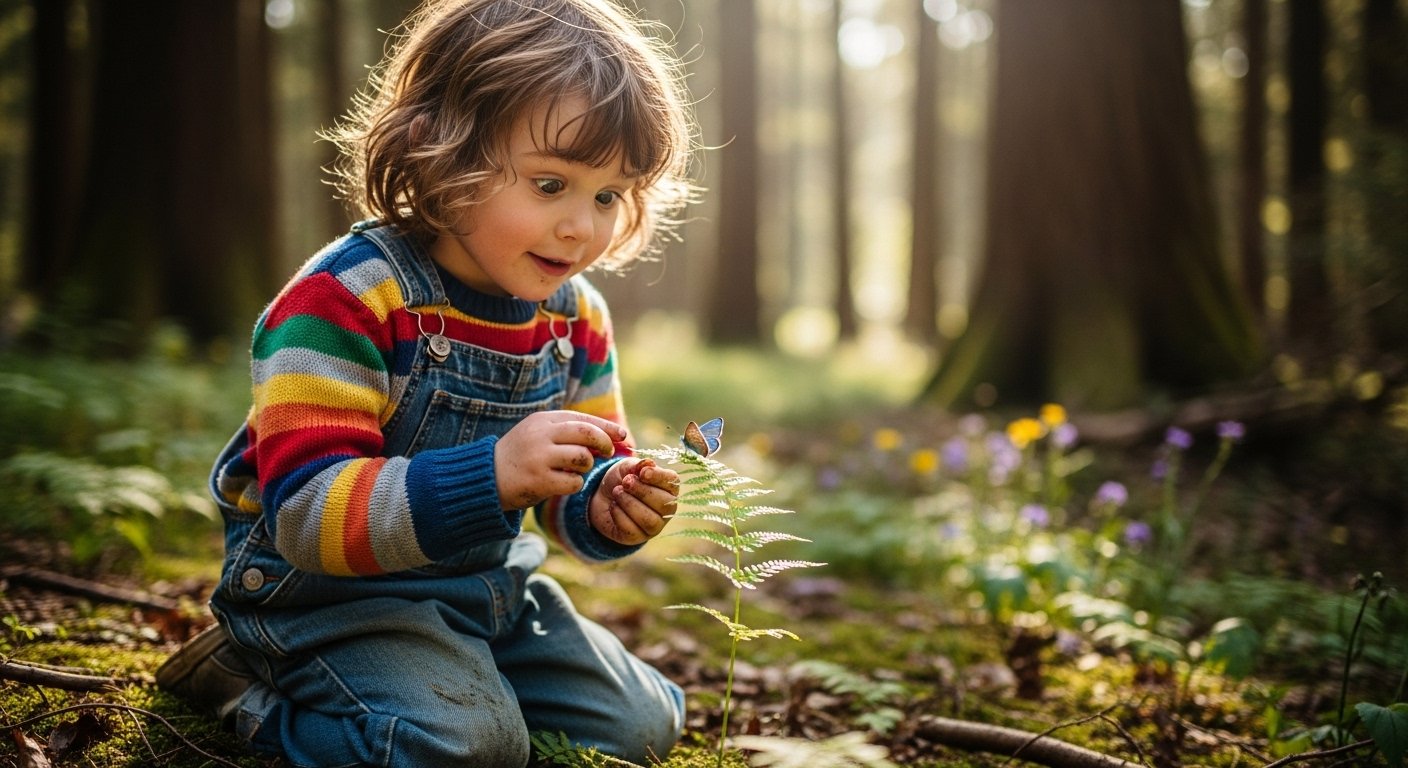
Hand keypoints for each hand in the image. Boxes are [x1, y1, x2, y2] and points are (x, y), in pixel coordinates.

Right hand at [494, 411, 625, 510]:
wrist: (487, 477)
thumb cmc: (520, 455)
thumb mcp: (538, 435)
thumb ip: (567, 433)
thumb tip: (609, 438)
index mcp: (542, 420)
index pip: (582, 419)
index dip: (606, 427)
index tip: (622, 434)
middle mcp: (541, 435)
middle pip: (587, 434)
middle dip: (604, 443)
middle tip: (608, 452)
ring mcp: (539, 457)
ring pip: (583, 458)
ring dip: (585, 467)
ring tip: (572, 470)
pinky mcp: (539, 480)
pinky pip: (574, 482)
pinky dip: (574, 484)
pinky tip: (561, 483)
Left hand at [589, 458, 678, 544]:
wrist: (602, 497)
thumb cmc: (621, 480)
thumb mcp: (627, 468)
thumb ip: (637, 465)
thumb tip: (649, 463)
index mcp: (668, 488)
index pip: (672, 483)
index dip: (659, 477)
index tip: (643, 472)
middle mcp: (666, 509)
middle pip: (664, 504)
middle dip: (642, 491)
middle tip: (625, 482)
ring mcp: (654, 526)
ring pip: (649, 520)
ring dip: (630, 504)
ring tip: (616, 492)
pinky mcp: (637, 537)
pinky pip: (632, 530)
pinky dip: (620, 515)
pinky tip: (613, 505)